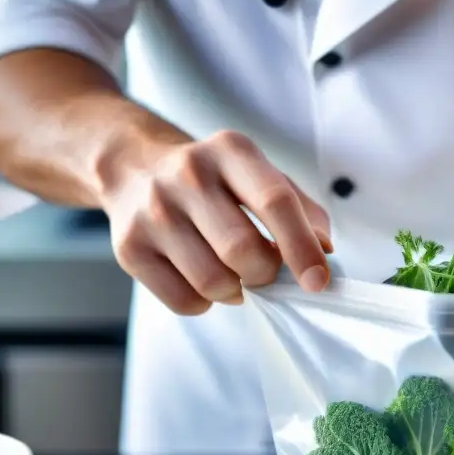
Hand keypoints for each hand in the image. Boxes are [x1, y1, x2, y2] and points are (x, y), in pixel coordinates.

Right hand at [101, 129, 331, 315]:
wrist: (133, 168)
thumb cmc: (214, 181)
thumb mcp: (258, 175)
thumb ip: (301, 209)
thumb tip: (325, 250)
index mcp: (231, 152)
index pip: (274, 202)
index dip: (302, 247)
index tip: (318, 281)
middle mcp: (188, 175)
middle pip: (242, 251)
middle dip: (265, 274)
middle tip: (263, 271)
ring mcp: (153, 212)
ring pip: (213, 282)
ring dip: (236, 291)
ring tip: (233, 274)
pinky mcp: (129, 248)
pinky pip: (184, 301)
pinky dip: (205, 302)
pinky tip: (201, 278)